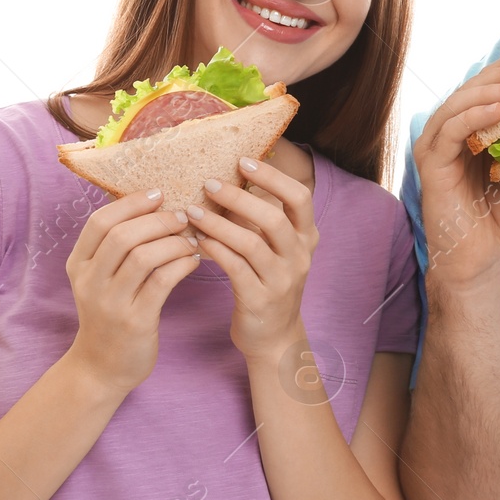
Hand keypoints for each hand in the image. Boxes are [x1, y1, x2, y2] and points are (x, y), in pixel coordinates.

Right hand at [65, 190, 200, 392]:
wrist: (101, 367)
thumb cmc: (109, 314)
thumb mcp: (99, 279)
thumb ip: (115, 247)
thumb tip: (152, 204)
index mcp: (78, 264)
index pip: (99, 222)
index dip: (131, 203)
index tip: (159, 193)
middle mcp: (90, 282)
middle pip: (122, 236)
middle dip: (158, 220)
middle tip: (183, 216)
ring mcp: (111, 303)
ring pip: (144, 257)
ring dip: (174, 242)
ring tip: (192, 239)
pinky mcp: (135, 321)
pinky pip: (162, 282)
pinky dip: (182, 265)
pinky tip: (194, 260)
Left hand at [188, 156, 316, 358]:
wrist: (274, 337)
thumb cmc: (269, 283)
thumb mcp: (277, 250)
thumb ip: (261, 220)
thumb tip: (230, 179)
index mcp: (307, 238)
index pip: (299, 198)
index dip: (273, 177)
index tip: (243, 161)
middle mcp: (299, 257)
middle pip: (274, 218)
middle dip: (239, 197)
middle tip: (209, 183)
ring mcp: (282, 280)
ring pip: (251, 243)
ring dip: (218, 224)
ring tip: (192, 212)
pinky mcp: (260, 300)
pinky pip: (235, 269)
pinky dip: (215, 250)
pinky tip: (197, 240)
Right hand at [413, 50, 499, 289]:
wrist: (483, 256)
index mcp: (476, 125)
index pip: (492, 85)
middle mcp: (454, 128)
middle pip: (476, 86)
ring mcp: (439, 142)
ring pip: (461, 101)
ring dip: (493, 90)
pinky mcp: (431, 161)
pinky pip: (450, 129)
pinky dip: (473, 115)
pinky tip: (498, 111)